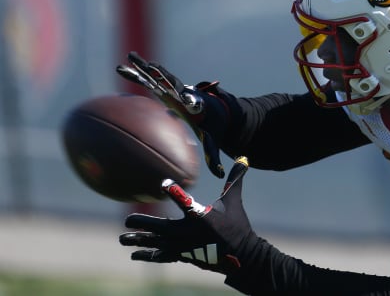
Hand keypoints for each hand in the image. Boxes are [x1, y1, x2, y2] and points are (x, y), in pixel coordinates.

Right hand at [117, 51, 225, 177]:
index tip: (190, 98)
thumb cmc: (211, 126)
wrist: (213, 111)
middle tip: (152, 66)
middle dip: (164, 74)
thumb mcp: (213, 140)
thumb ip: (213, 157)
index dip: (193, 100)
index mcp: (196, 107)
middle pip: (173, 82)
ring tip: (130, 56)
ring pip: (158, 76)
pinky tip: (122, 67)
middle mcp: (184, 94)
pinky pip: (149, 80)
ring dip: (145, 67)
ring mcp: (175, 89)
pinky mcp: (167, 88)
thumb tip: (218, 175)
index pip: (194, 102)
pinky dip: (137, 73)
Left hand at [119, 157, 251, 273]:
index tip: (164, 184)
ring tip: (122, 239)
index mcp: (201, 217)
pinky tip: (135, 255)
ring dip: (139, 241)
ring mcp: (184, 246)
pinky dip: (148, 255)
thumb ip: (234, 179)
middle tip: (127, 221)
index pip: (185, 201)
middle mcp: (188, 232)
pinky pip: (161, 255)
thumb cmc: (236, 225)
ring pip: (156, 243)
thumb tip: (243, 158)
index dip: (174, 191)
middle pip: (160, 227)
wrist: (240, 255)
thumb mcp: (234, 201)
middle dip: (143, 224)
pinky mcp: (183, 255)